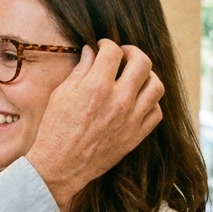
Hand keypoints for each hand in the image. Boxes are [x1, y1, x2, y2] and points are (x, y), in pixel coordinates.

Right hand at [24, 40, 164, 211]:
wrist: (60, 167)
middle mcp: (119, 101)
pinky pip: (156, 112)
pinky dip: (150, 102)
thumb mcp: (61, 94)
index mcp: (96, 87)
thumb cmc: (55, 130)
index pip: (114, 51)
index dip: (107, 44)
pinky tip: (137, 101)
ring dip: (147, 76)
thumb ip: (81, 70)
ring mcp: (131, 119)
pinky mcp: (136, 136)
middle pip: (142, 62)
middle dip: (132, 53)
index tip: (103, 47)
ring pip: (156, 86)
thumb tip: (91, 52)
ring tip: (134, 77)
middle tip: (123, 55)